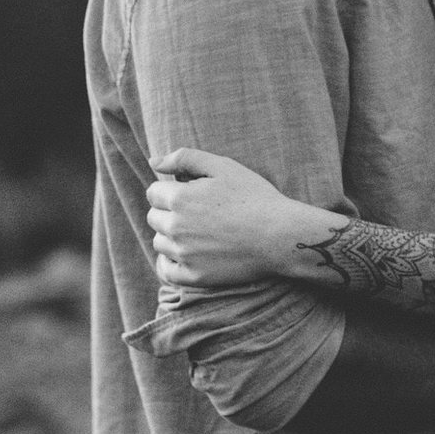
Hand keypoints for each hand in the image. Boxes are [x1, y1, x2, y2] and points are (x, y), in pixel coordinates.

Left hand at [145, 147, 320, 287]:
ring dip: (171, 236)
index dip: (171, 190)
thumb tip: (154, 161)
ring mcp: (184, 254)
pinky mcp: (194, 276)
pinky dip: (169, 262)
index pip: (154, 193)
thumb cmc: (255, 197)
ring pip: (160, 243)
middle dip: (169, 212)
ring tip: (198, 232)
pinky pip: (166, 270)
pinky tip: (184, 254)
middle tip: (197, 213)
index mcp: (180, 198)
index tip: (190, 194)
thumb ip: (185, 158)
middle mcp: (176, 227)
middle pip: (154, 218)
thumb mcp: (223, 166)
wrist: (280, 236)